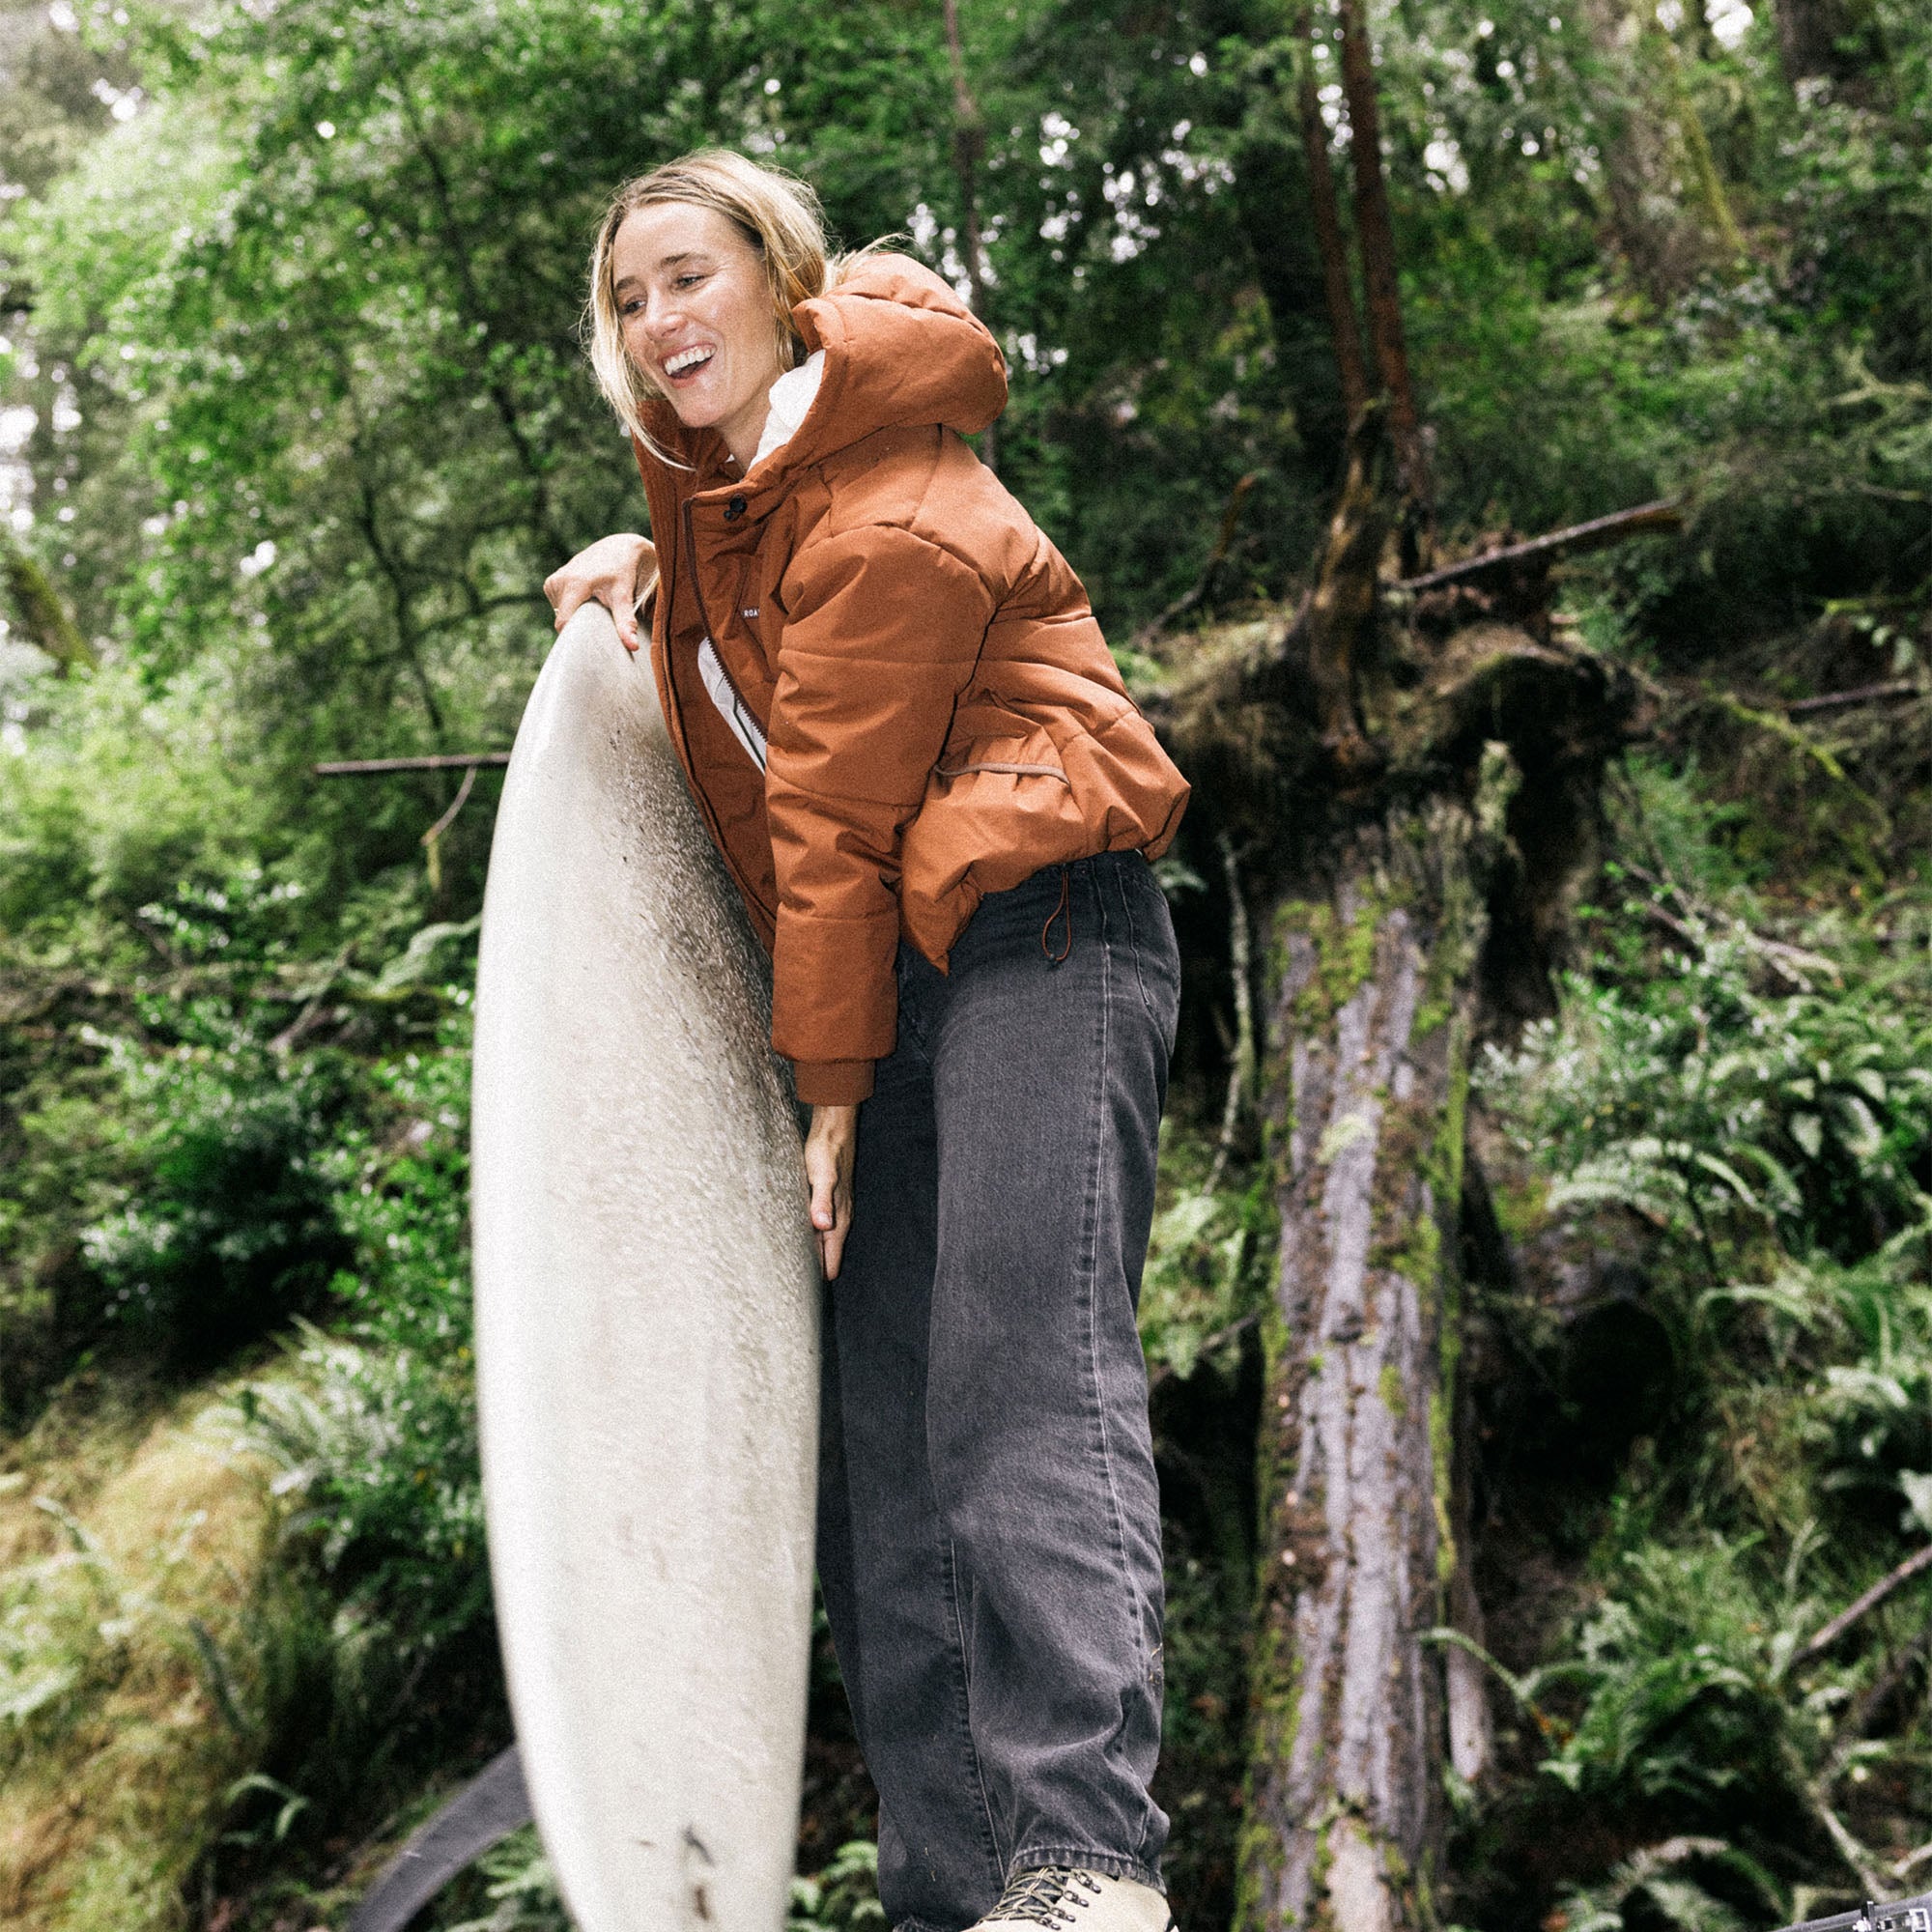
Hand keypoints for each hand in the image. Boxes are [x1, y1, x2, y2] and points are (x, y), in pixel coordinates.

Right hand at [542, 532, 657, 653]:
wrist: (619, 549)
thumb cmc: (624, 572)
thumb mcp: (625, 596)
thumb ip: (625, 621)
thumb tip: (633, 647)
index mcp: (573, 584)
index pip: (565, 623)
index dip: (578, 636)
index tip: (593, 643)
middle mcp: (559, 581)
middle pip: (563, 620)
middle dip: (580, 626)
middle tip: (600, 622)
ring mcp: (553, 581)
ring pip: (561, 614)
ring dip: (577, 616)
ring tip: (596, 607)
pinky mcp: (552, 582)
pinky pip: (560, 606)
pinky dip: (573, 608)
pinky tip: (587, 600)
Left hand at [803, 1103, 857, 1279]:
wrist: (834, 1128)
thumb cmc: (827, 1150)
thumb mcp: (822, 1175)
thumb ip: (821, 1201)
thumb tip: (822, 1225)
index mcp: (838, 1220)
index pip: (831, 1262)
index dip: (817, 1278)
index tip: (798, 1294)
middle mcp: (838, 1220)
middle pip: (826, 1258)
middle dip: (811, 1273)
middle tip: (785, 1288)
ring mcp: (833, 1211)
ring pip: (821, 1244)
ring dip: (808, 1256)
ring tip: (786, 1270)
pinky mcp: (824, 1201)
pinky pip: (817, 1230)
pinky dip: (807, 1240)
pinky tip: (792, 1239)